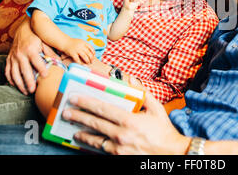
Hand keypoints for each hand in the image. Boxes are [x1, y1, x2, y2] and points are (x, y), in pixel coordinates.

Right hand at [5, 19, 57, 94]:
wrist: (23, 30)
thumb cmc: (35, 37)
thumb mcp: (44, 42)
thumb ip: (50, 52)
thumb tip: (58, 62)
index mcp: (30, 49)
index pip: (36, 61)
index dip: (41, 69)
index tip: (45, 76)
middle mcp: (20, 54)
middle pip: (24, 70)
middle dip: (28, 81)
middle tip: (33, 90)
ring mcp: (13, 57)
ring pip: (14, 73)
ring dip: (19, 84)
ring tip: (26, 91)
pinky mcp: (8, 59)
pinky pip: (7, 71)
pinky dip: (10, 79)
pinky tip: (16, 85)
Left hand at [62, 90, 190, 154]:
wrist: (171, 154)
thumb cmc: (164, 131)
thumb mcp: (157, 109)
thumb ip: (142, 93)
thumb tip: (131, 79)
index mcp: (129, 120)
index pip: (102, 109)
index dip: (86, 102)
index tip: (75, 97)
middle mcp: (121, 135)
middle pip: (94, 123)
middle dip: (78, 116)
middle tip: (66, 111)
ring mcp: (118, 148)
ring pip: (95, 140)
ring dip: (82, 133)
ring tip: (74, 129)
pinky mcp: (118, 158)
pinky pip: (102, 150)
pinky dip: (93, 145)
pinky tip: (87, 142)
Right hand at [64, 38, 94, 64]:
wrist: (64, 42)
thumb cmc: (73, 43)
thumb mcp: (80, 41)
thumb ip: (85, 45)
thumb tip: (91, 52)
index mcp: (83, 42)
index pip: (91, 48)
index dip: (93, 52)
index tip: (94, 56)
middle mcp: (81, 46)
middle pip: (89, 53)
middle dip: (91, 58)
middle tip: (92, 61)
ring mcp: (77, 50)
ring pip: (84, 56)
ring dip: (87, 60)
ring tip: (88, 63)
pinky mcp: (72, 53)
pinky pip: (77, 59)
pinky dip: (80, 63)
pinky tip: (82, 64)